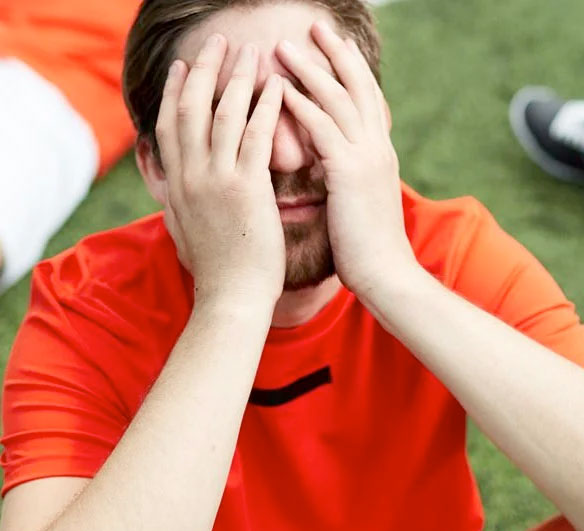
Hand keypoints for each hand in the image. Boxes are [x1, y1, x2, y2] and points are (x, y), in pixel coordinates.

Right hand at [157, 35, 285, 306]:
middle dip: (204, 70)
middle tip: (219, 42)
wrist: (231, 299)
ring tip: (251, 51)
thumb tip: (173, 189)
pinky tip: (278, 88)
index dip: (174, 90)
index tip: (182, 65)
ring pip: (222, 115)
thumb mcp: (187, 229)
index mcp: (176, 184)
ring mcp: (216, 181)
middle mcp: (190, 176)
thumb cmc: (218, 270)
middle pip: (190, 107)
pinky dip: (266, 108)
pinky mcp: (246, 190)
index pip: (169, 125)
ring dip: (237, 78)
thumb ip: (181, 202)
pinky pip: (256, 138)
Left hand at [275, 22, 419, 299]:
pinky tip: (280, 88)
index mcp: (381, 156)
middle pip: (357, 86)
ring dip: (309, 69)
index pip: (368, 101)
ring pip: (337, 99)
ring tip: (282, 46)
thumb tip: (335, 175)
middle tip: (315, 26)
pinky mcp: (349, 173)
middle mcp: (378, 149)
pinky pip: (322, 127)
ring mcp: (367, 158)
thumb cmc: (370, 252)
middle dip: (335, 54)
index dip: (351, 70)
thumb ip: (350, 182)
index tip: (334, 47)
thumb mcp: (361, 206)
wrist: (387, 276)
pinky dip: (301, 104)